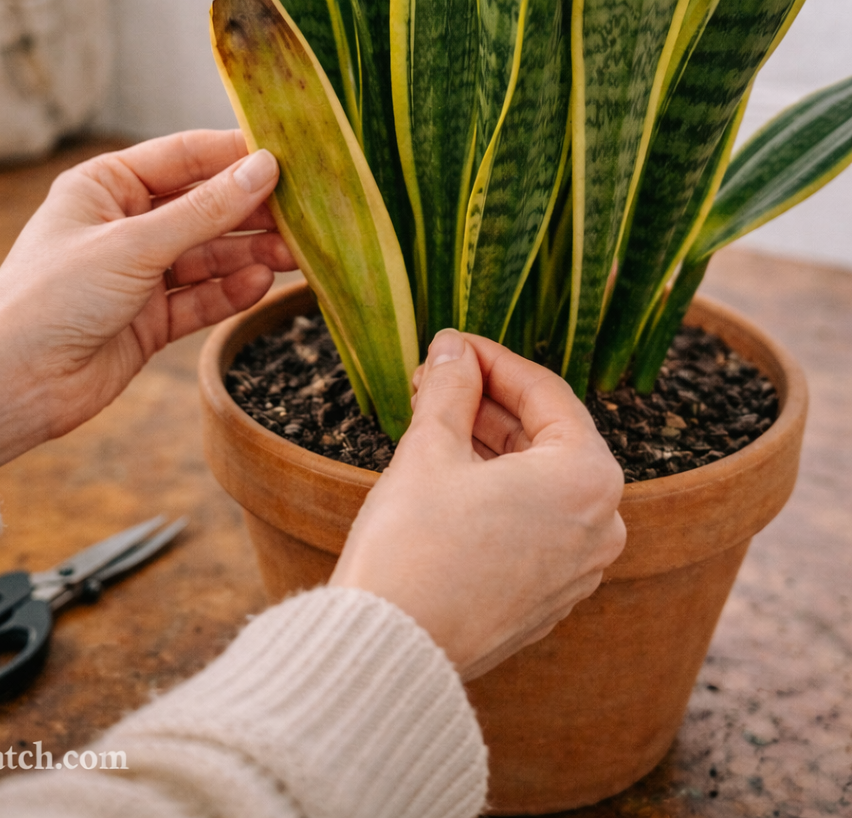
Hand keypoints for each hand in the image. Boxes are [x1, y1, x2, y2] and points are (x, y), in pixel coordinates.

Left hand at [0, 130, 295, 473]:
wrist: (12, 384)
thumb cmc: (51, 297)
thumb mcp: (133, 245)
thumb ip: (204, 212)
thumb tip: (264, 169)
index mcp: (108, 186)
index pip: (186, 157)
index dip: (237, 156)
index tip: (291, 158)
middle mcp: (127, 224)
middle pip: (205, 208)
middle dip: (252, 212)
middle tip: (305, 215)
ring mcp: (141, 273)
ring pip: (210, 255)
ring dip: (250, 254)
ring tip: (294, 254)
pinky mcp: (151, 318)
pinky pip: (202, 297)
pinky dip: (230, 292)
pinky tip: (260, 285)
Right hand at [330, 329, 626, 680]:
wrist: (392, 648)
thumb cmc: (414, 546)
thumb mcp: (430, 449)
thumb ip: (450, 388)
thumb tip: (452, 350)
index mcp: (588, 479)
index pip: (546, 393)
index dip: (492, 359)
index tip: (452, 344)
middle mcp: (601, 525)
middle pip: (547, 437)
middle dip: (489, 403)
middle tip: (436, 379)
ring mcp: (578, 567)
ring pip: (539, 480)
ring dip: (490, 443)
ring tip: (435, 418)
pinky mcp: (548, 595)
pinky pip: (533, 521)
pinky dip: (497, 488)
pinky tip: (451, 469)